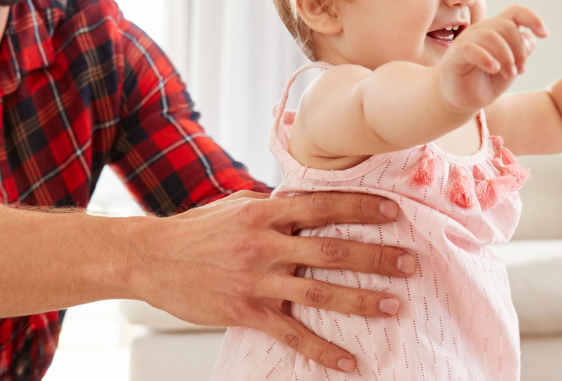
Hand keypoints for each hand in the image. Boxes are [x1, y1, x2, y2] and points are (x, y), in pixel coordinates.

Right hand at [129, 191, 417, 372]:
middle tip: (411, 263)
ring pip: (319, 291)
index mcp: (264, 212)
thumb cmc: (194, 231)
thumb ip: (275, 206)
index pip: (322, 206)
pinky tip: (349, 361)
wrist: (149, 258)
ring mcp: (256, 280)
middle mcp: (264, 244)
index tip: (394, 213)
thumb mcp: (236, 207)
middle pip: (332, 250)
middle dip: (376, 257)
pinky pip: (292, 334)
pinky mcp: (246, 312)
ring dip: (361, 300)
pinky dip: (323, 350)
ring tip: (394, 305)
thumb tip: (309, 201)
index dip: (361, 209)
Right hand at [442, 5, 547, 110]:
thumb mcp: (511, 68)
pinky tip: (494, 69)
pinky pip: (471, 48)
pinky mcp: (455, 55)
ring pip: (491, 36)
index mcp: (496, 30)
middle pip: (506, 26)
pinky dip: (486, 58)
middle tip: (519, 71)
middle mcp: (481, 31)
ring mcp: (466, 41)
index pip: (515, 13)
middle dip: (519, 50)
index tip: (545, 34)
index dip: (532, 18)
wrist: (464, 100)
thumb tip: (531, 38)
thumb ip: (522, 52)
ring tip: (509, 74)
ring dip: (506, 57)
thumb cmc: (487, 81)